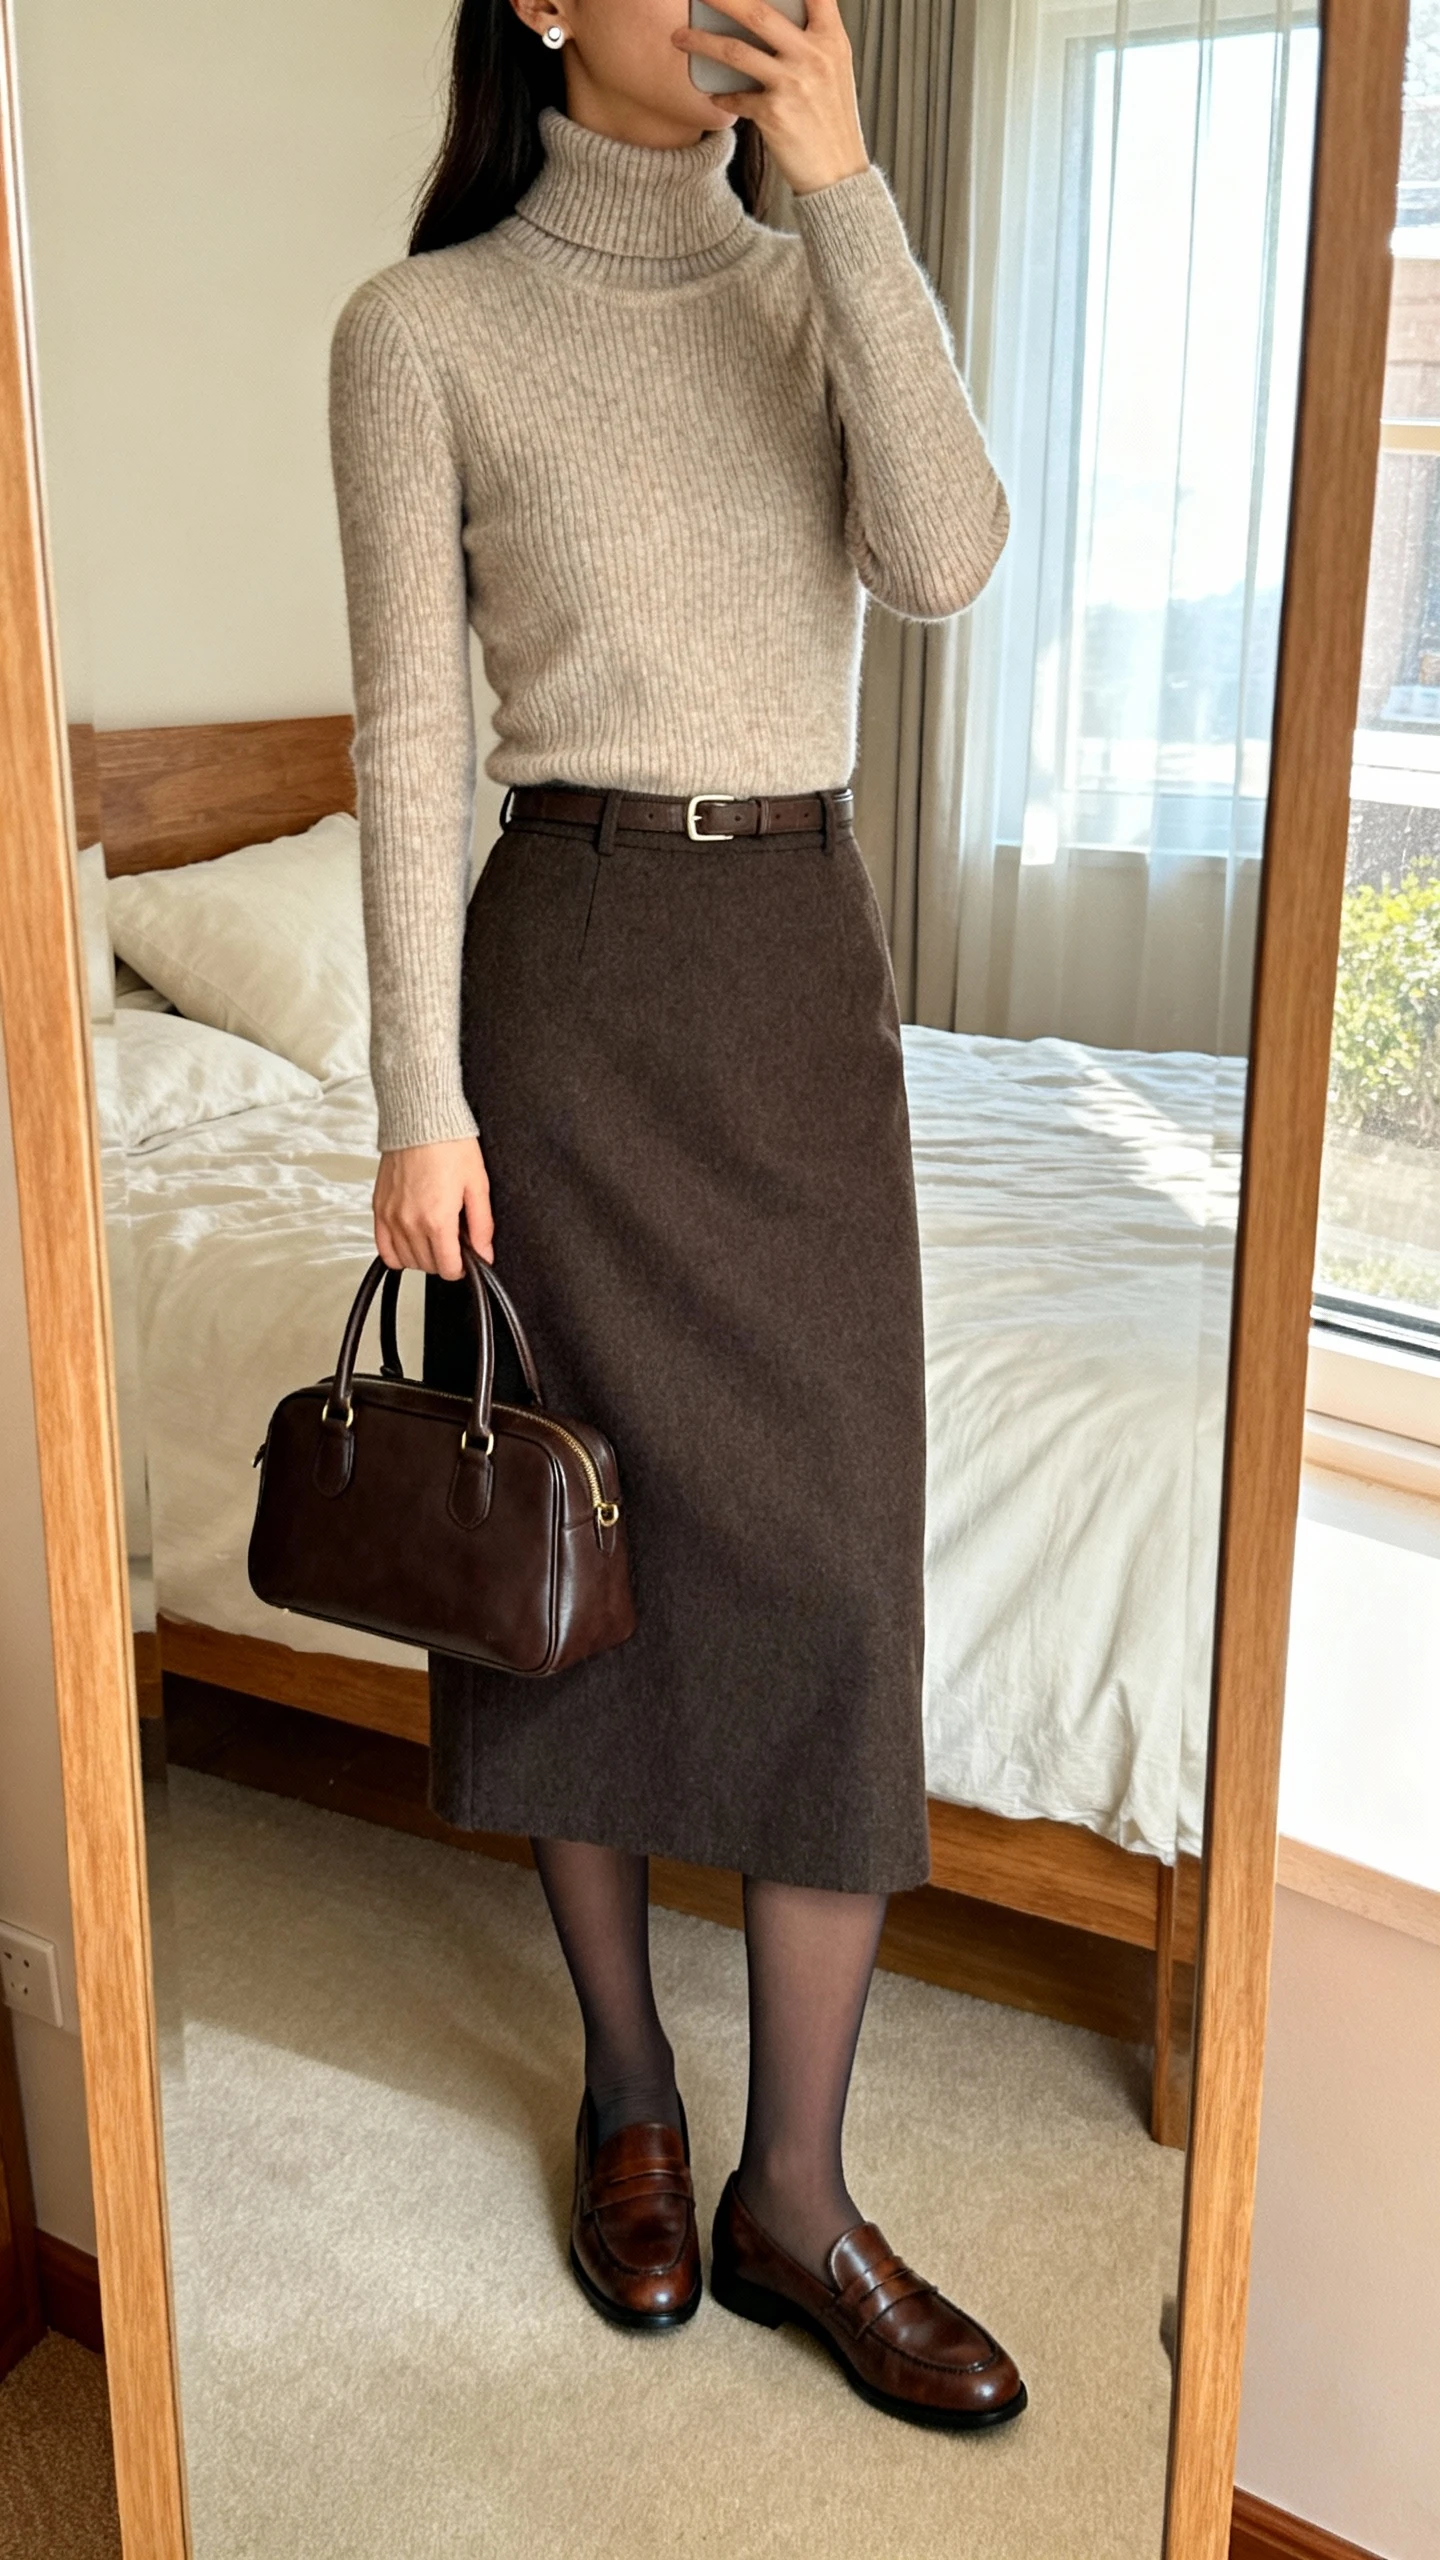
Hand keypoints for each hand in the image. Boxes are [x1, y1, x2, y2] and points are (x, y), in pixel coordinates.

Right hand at [373, 1136, 493, 1277]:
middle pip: (428, 1266)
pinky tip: (411, 1241)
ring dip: (422, 1257)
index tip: (466, 1259)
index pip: (448, 1268)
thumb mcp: (477, 1186)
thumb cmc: (450, 1145)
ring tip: (434, 1236)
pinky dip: (396, 1253)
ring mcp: (391, 1217)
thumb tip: (484, 1254)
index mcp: (437, 1220)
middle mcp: (410, 1223)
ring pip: (406, 1260)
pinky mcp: (378, 1208)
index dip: (462, 1268)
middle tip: (454, 1240)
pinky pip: (383, 1248)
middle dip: (444, 1260)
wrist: (421, 1120)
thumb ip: (482, 1226)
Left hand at [671, 0, 867, 197]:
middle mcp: (813, 56)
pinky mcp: (774, 114)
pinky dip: (721, 96)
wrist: (839, 175)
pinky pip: (736, 98)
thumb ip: (811, 39)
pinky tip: (714, 96)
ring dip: (700, 41)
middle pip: (757, 12)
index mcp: (832, 39)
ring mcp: (793, 84)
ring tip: (679, 36)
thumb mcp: (835, 70)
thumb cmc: (833, 120)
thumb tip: (768, 16)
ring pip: (735, 51)